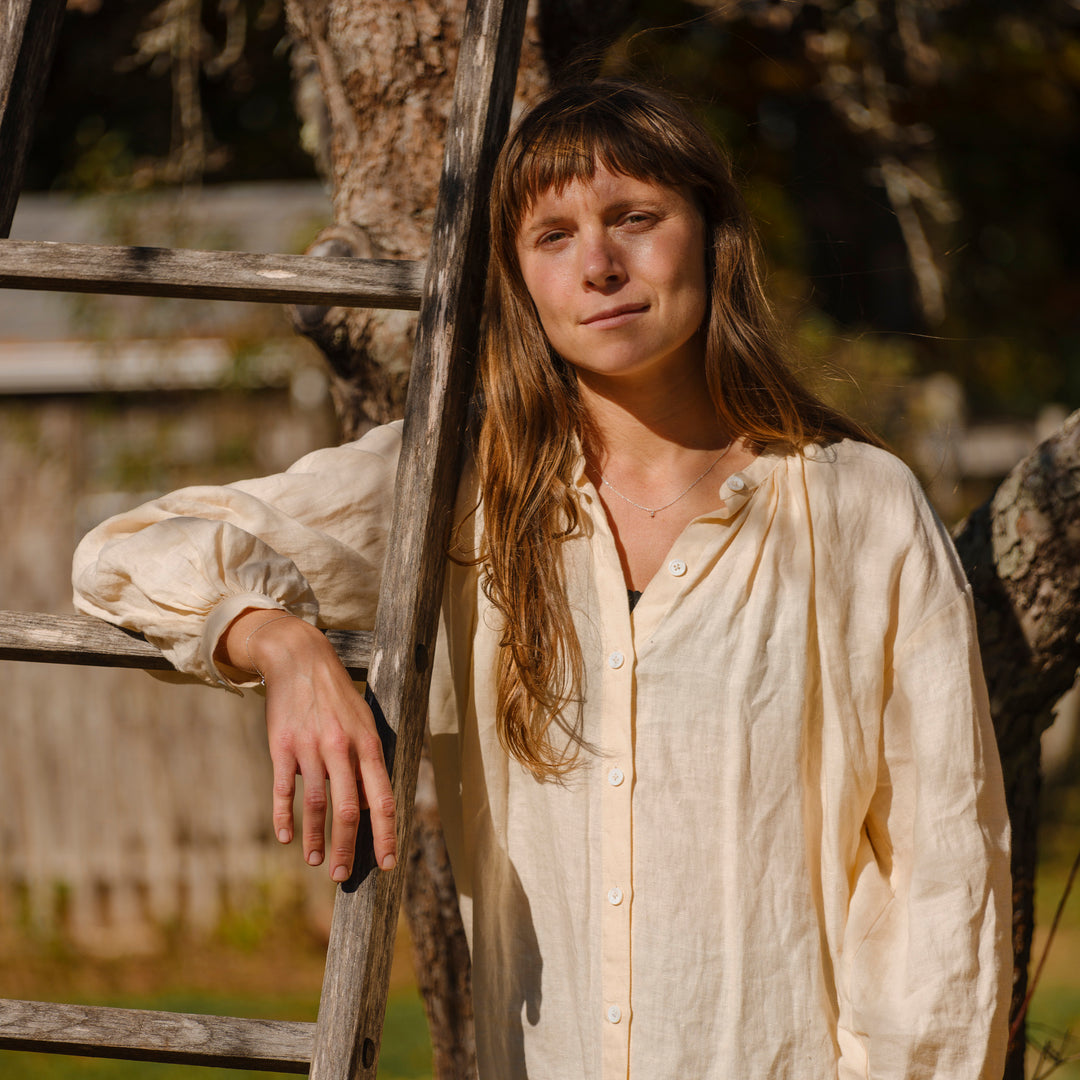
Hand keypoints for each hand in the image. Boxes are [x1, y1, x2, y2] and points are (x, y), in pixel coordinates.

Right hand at [220, 609, 396, 880]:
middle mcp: (341, 748)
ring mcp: (310, 748)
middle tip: (344, 875)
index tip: (387, 863)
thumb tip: (373, 804)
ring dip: (315, 839)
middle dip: (349, 848)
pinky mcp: (282, 747)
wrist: (301, 660)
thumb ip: (369, 761)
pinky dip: (284, 817)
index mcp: (367, 744)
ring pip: (315, 805)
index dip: (386, 834)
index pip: (382, 798)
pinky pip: (284, 790)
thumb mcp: (364, 721)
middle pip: (348, 810)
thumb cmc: (338, 697)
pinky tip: (286, 838)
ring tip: (317, 862)